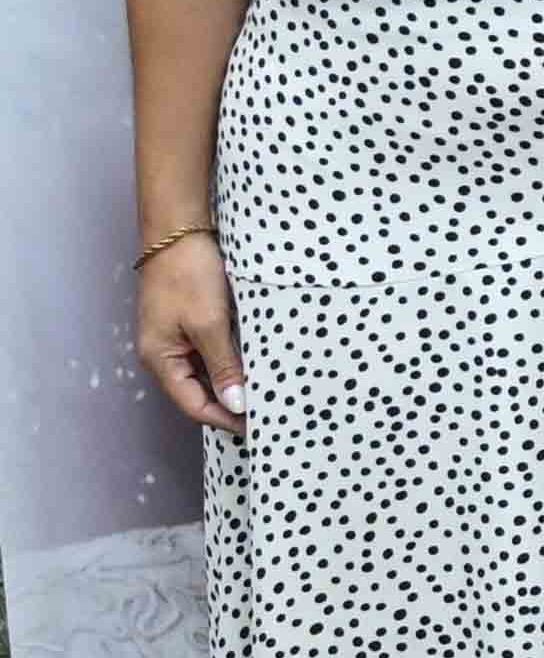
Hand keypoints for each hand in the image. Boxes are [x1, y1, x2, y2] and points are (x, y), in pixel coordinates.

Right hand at [134, 232, 248, 433]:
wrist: (179, 230)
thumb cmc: (188, 274)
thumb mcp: (209, 323)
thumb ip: (223, 366)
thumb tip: (235, 404)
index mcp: (160, 359)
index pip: (194, 405)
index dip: (225, 419)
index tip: (259, 427)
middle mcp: (164, 354)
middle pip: (199, 393)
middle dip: (231, 405)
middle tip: (269, 414)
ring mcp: (176, 339)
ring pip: (207, 374)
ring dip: (233, 384)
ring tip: (268, 395)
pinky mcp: (190, 324)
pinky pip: (211, 354)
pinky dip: (232, 363)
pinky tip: (256, 367)